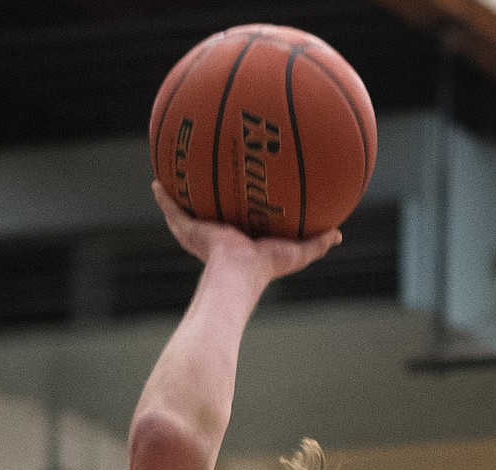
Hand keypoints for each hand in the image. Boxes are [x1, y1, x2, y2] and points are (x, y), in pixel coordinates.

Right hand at [153, 181, 341, 285]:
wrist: (237, 274)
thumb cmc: (265, 268)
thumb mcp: (297, 253)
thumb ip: (316, 244)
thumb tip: (339, 234)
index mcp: (243, 238)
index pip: (242, 218)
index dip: (242, 206)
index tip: (245, 188)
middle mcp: (220, 234)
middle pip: (213, 209)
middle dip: (210, 194)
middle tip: (209, 172)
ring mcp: (202, 231)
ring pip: (188, 208)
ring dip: (181, 192)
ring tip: (175, 169)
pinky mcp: (189, 230)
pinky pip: (173, 210)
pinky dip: (163, 198)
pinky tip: (156, 181)